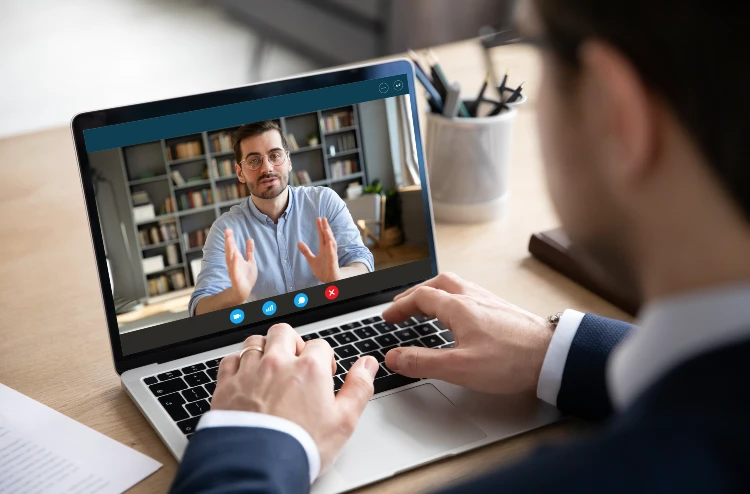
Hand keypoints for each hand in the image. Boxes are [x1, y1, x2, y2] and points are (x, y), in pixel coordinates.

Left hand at [212, 325, 379, 469]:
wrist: (259, 466)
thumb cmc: (301, 446)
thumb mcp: (344, 421)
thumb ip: (359, 387)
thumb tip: (368, 365)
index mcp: (309, 368)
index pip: (320, 345)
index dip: (324, 359)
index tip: (323, 376)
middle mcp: (277, 362)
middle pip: (284, 332)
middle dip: (292, 343)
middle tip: (296, 363)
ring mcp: (249, 372)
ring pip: (255, 342)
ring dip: (264, 349)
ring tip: (271, 368)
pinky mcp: (226, 385)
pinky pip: (230, 359)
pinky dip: (238, 364)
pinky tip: (245, 377)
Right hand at [225, 228, 256, 303]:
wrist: (244, 290)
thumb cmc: (246, 277)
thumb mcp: (250, 261)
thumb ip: (249, 251)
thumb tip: (250, 239)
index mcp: (236, 258)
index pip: (232, 246)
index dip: (230, 238)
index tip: (228, 229)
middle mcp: (233, 263)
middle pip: (230, 250)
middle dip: (228, 241)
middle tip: (227, 231)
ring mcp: (234, 270)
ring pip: (230, 259)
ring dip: (230, 250)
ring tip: (229, 240)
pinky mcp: (236, 278)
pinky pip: (234, 270)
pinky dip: (234, 264)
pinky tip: (235, 257)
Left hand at [298, 217, 340, 282]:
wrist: (329, 281)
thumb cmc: (323, 270)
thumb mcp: (312, 260)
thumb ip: (306, 251)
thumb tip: (299, 242)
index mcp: (324, 249)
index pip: (322, 236)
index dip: (320, 228)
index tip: (318, 218)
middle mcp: (329, 251)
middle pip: (328, 237)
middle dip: (325, 228)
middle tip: (323, 218)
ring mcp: (332, 257)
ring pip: (331, 245)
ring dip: (329, 236)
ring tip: (326, 228)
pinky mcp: (333, 264)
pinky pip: (333, 256)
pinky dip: (331, 250)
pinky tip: (330, 243)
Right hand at [381, 272, 553, 394]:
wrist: (553, 356)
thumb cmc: (511, 361)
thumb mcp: (459, 367)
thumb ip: (422, 362)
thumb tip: (394, 357)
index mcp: (458, 306)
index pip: (420, 297)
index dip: (400, 306)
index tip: (388, 317)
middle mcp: (473, 297)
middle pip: (437, 283)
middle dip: (416, 293)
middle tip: (403, 306)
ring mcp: (490, 301)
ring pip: (455, 286)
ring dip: (435, 292)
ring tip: (427, 306)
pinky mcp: (503, 310)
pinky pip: (470, 294)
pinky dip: (453, 298)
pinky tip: (460, 314)